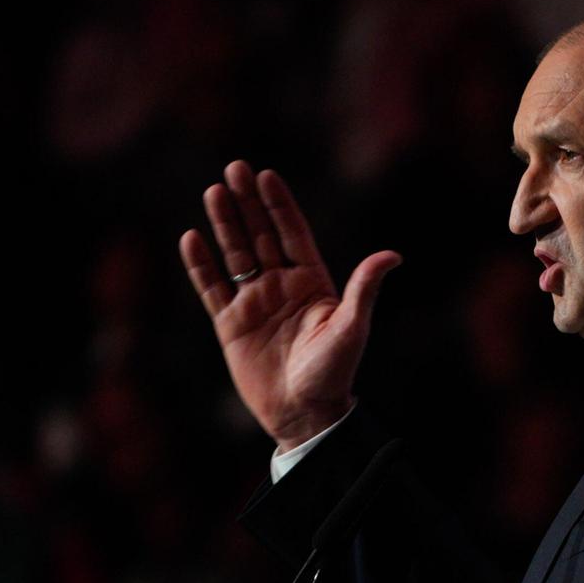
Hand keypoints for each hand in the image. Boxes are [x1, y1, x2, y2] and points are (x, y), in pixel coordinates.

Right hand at [179, 160, 401, 450]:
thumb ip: (364, 289)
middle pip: (260, 235)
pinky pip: (212, 288)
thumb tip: (392, 256)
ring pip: (235, 255)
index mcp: (311, 282)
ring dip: (224, 225)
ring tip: (214, 192)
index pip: (292, 233)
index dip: (279, 205)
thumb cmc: (334, 372)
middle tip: (233, 168)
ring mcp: (254, 303)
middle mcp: (281, 286)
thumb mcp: (352, 328)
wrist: (305, 414)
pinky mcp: (230, 324)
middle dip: (247, 203)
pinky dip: (201, 265)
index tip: (266, 175)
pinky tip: (192, 238)